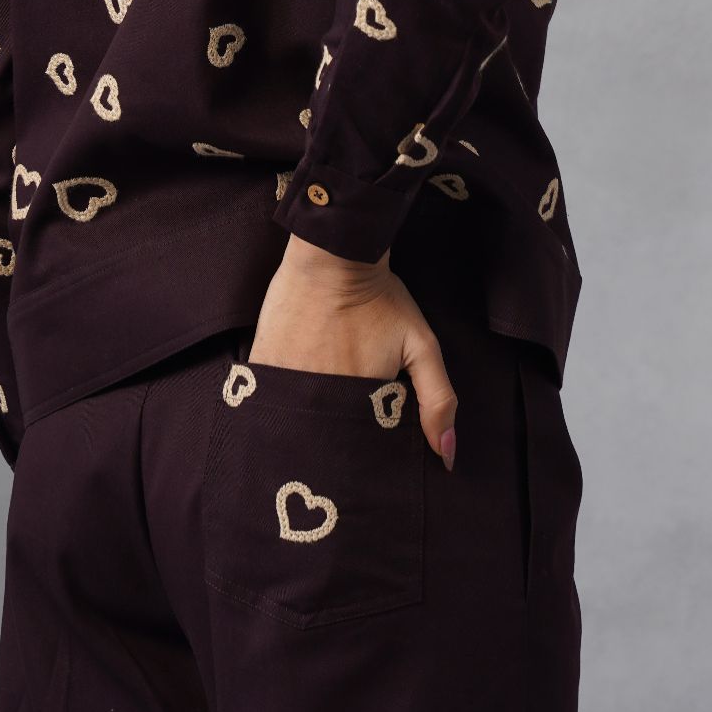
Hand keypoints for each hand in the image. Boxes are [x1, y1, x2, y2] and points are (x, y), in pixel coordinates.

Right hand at [246, 239, 458, 469]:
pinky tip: (290, 391)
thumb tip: (447, 455)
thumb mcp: (421, 345)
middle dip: (335, 439)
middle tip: (344, 410)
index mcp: (360, 403)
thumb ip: (438, 400)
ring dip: (306, 421)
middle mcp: (321, 400)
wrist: (333, 256)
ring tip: (318, 400)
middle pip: (327, 439)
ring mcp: (288, 383)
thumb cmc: (379, 299)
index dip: (365, 447)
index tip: (367, 433)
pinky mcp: (264, 364)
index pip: (361, 447)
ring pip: (296, 423)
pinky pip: (267, 400)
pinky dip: (277, 403)